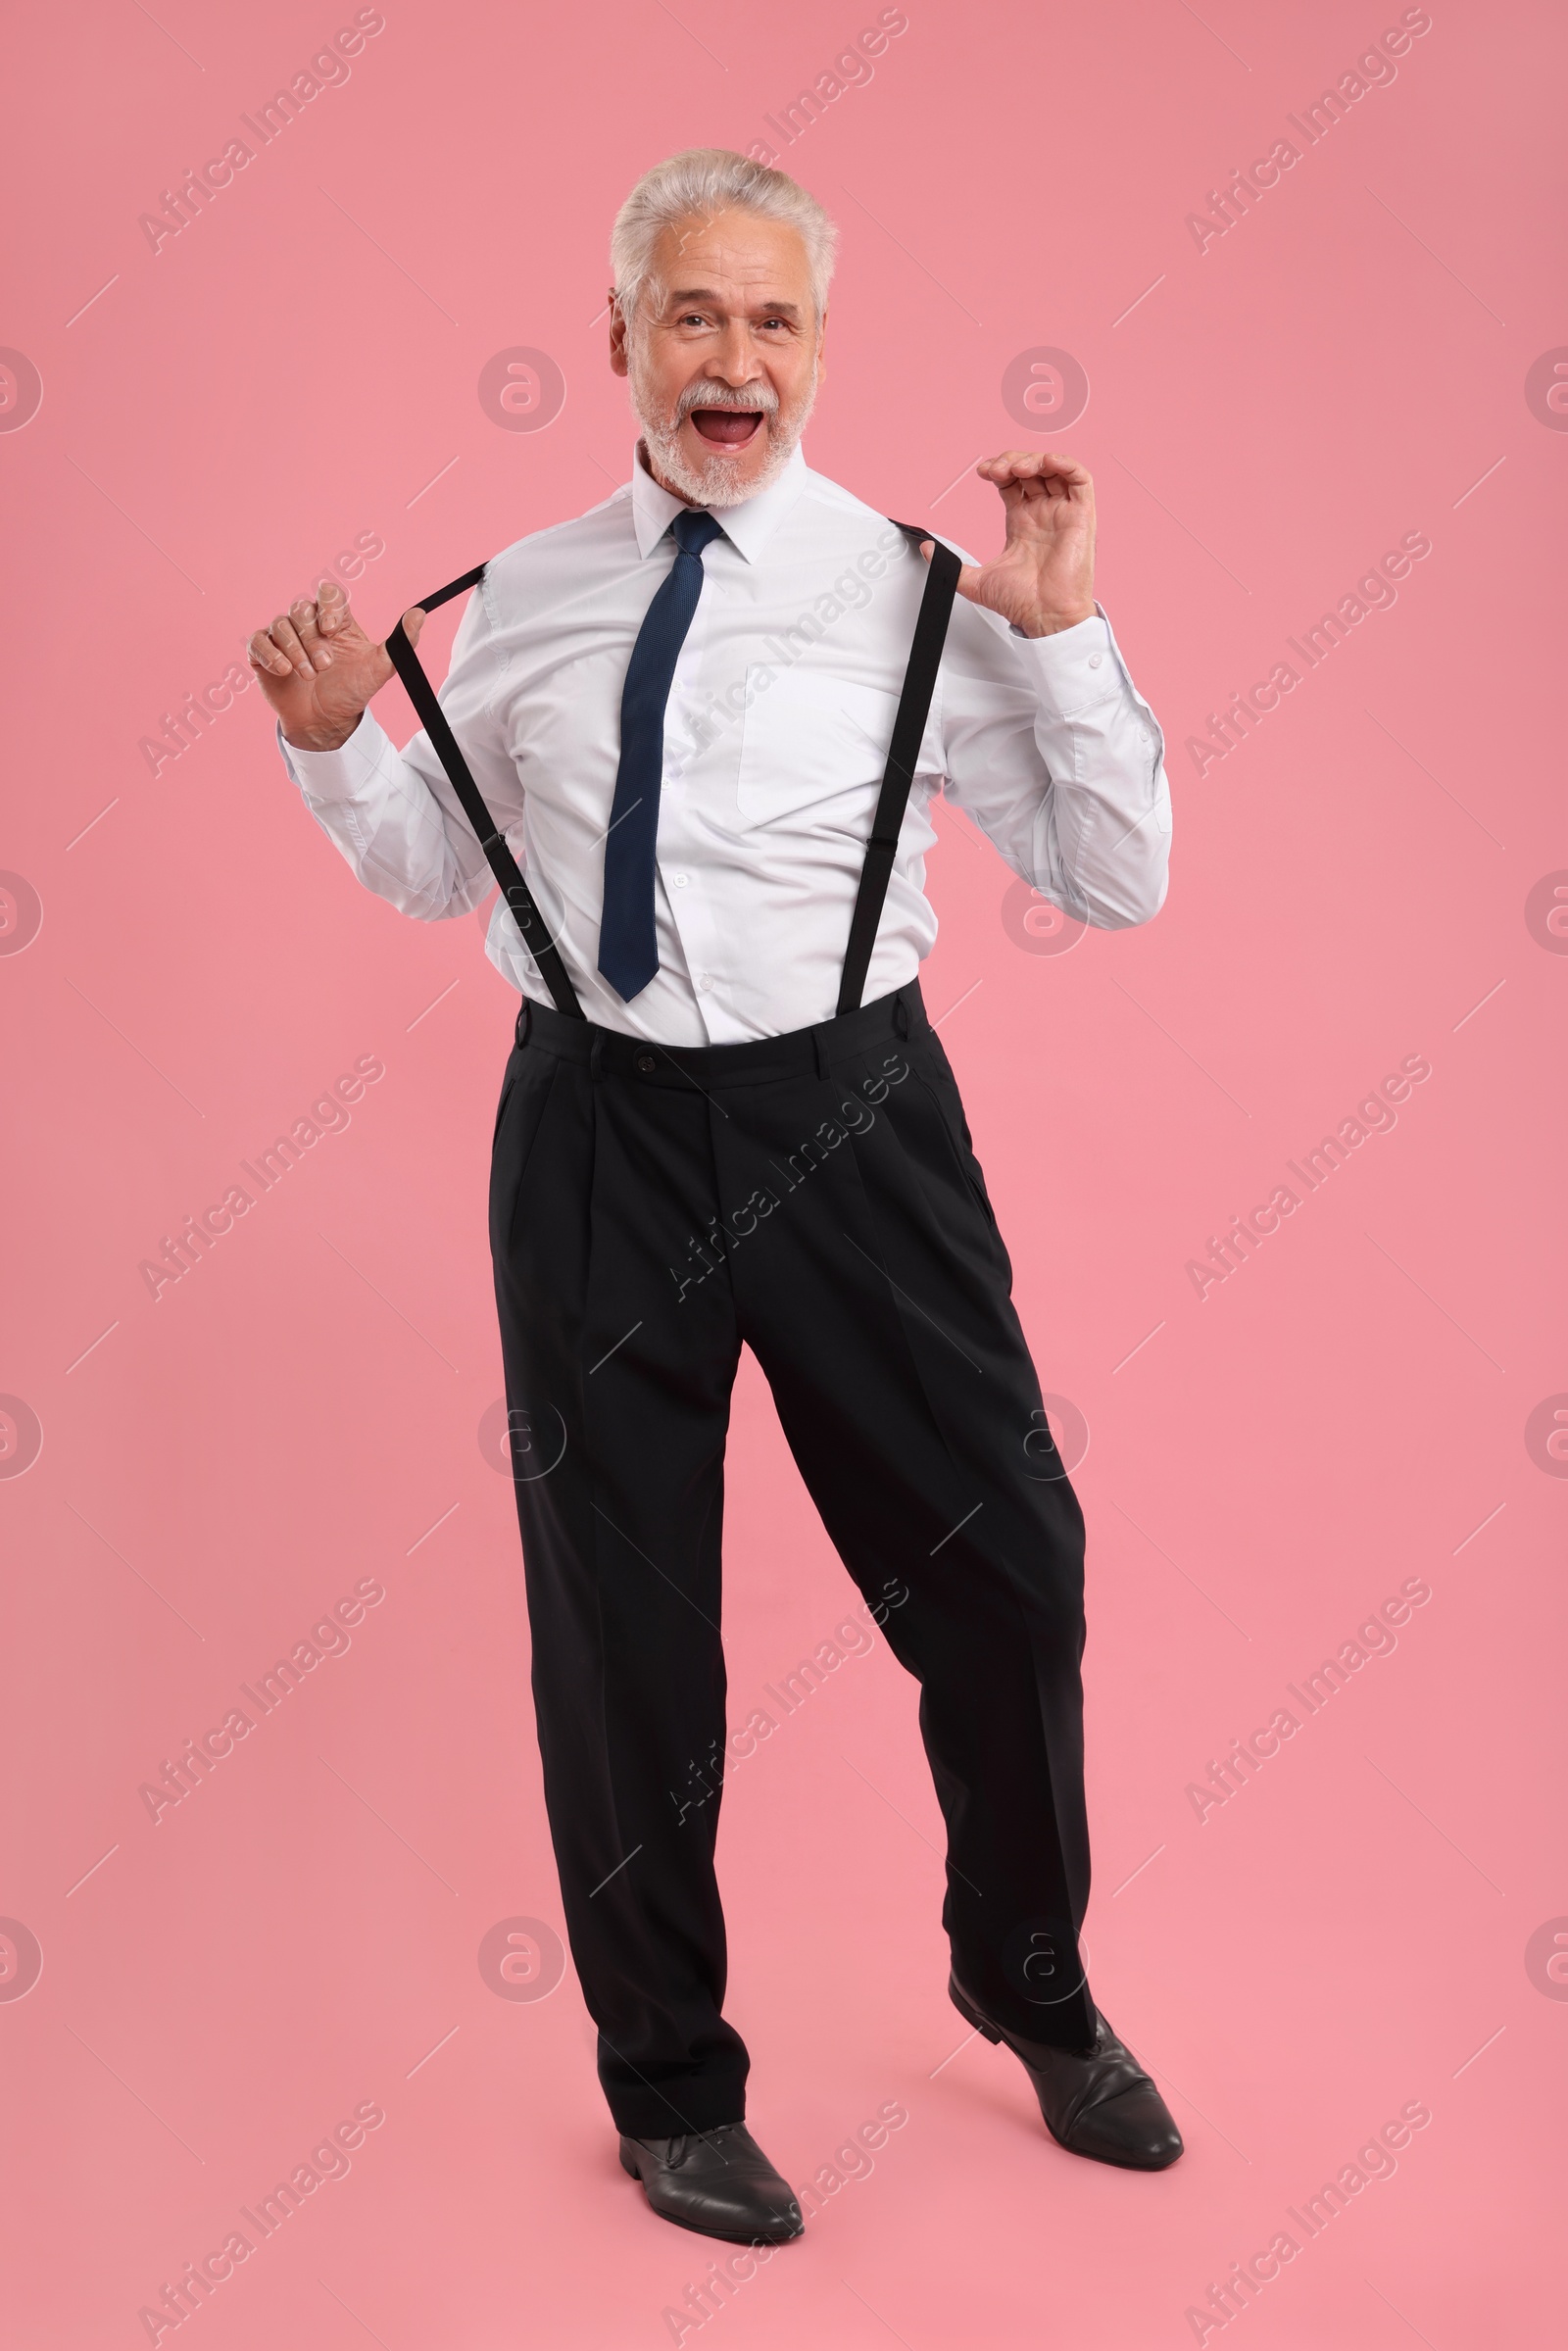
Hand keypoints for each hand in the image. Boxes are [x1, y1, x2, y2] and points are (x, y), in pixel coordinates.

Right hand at [246, 581, 425, 750]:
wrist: (327, 722)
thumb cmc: (352, 692)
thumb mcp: (381, 669)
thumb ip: (401, 643)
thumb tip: (420, 614)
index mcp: (335, 620)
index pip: (328, 592)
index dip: (328, 606)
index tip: (333, 629)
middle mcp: (308, 624)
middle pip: (301, 609)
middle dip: (313, 638)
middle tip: (325, 666)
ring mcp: (284, 637)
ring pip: (280, 624)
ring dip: (295, 649)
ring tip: (308, 675)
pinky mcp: (263, 653)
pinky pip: (258, 640)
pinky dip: (270, 654)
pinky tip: (284, 670)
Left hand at [925, 450, 1096, 637]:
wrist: (1045, 616)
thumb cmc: (1021, 602)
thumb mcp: (975, 581)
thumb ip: (951, 564)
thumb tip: (928, 551)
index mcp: (1021, 522)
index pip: (1012, 482)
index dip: (998, 469)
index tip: (982, 473)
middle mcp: (1043, 514)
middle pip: (1031, 469)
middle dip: (1012, 461)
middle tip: (996, 470)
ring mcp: (1063, 513)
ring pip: (1054, 469)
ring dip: (1034, 459)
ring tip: (1016, 468)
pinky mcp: (1082, 516)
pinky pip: (1080, 479)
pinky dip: (1065, 463)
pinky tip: (1047, 462)